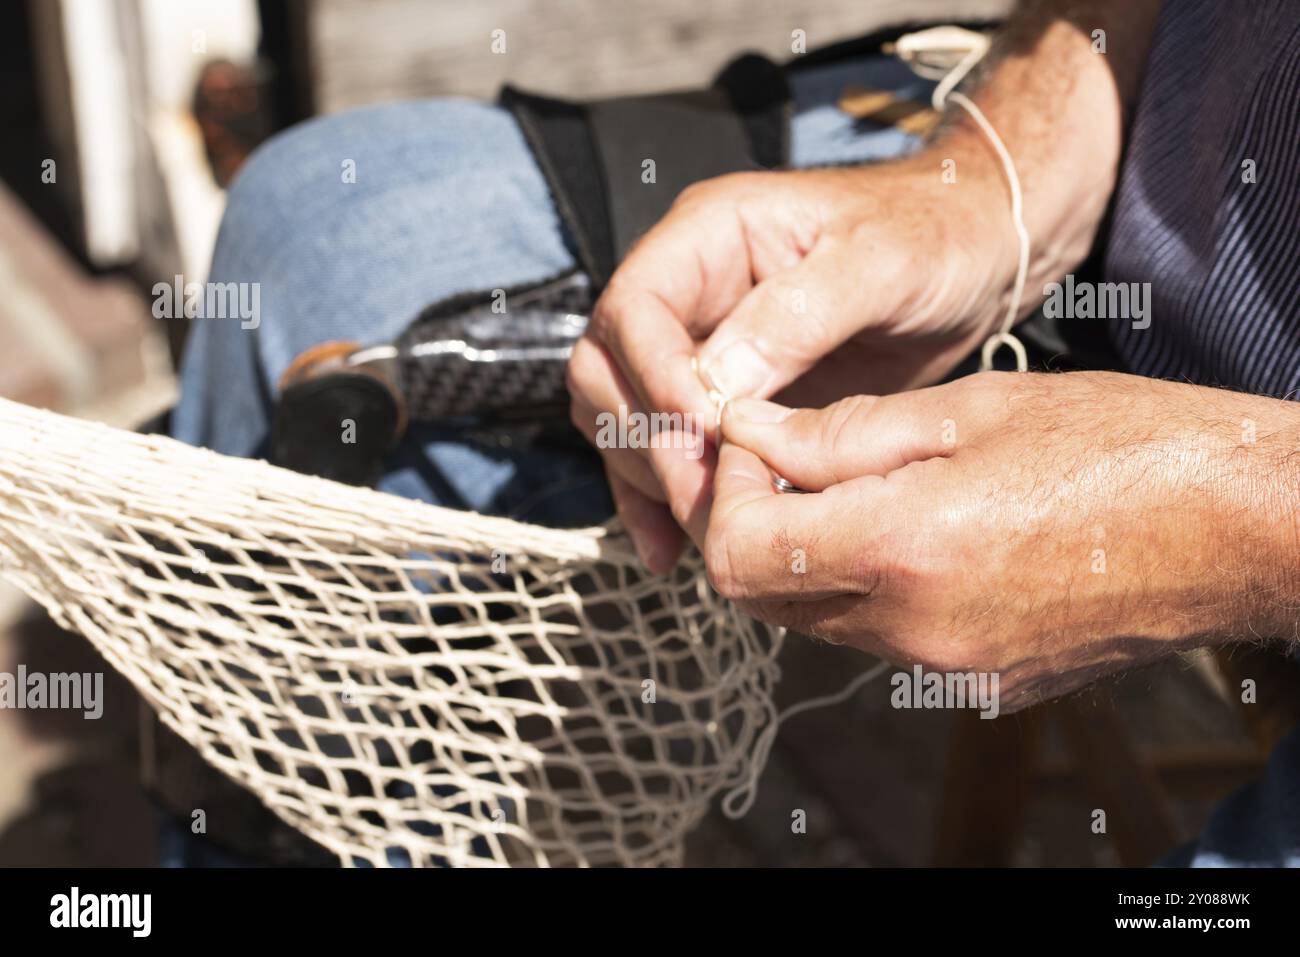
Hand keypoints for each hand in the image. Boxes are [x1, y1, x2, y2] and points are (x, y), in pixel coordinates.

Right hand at [567, 148, 1016, 571]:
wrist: (974, 255)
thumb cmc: (935, 237)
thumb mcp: (880, 261)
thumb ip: (797, 313)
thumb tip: (714, 383)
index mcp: (711, 233)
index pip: (633, 306)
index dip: (653, 375)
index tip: (703, 431)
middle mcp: (688, 288)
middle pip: (607, 368)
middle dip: (644, 437)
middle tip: (704, 496)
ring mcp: (697, 345)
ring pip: (620, 416)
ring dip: (648, 475)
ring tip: (703, 530)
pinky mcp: (719, 398)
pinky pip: (660, 449)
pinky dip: (659, 497)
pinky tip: (673, 546)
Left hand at [709, 371, 1299, 709]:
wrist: (1238, 525)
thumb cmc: (1120, 443)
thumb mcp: (969, 409)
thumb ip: (839, 433)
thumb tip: (749, 435)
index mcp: (905, 549)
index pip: (739, 553)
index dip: (724, 492)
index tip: (750, 443)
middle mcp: (915, 631)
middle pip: (765, 598)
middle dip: (752, 524)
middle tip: (787, 458)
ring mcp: (950, 670)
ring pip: (819, 621)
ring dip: (809, 556)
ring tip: (857, 484)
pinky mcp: (981, 683)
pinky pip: (882, 641)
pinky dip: (868, 588)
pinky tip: (916, 530)